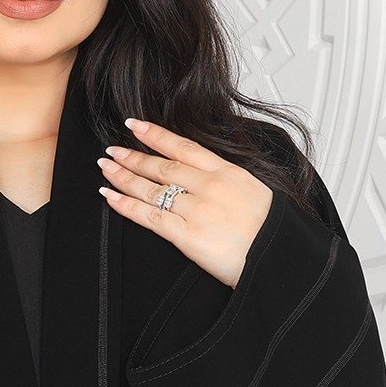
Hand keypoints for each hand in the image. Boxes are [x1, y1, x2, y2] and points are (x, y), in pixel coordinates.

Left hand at [97, 118, 273, 288]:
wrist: (279, 260)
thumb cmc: (271, 235)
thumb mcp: (256, 194)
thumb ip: (230, 183)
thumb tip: (210, 178)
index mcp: (228, 173)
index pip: (184, 147)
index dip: (156, 135)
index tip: (136, 125)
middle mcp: (210, 186)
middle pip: (162, 166)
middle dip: (133, 156)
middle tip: (112, 150)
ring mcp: (197, 209)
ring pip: (152, 189)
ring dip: (124, 177)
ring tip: (106, 169)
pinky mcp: (187, 235)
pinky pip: (149, 217)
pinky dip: (127, 205)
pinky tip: (111, 197)